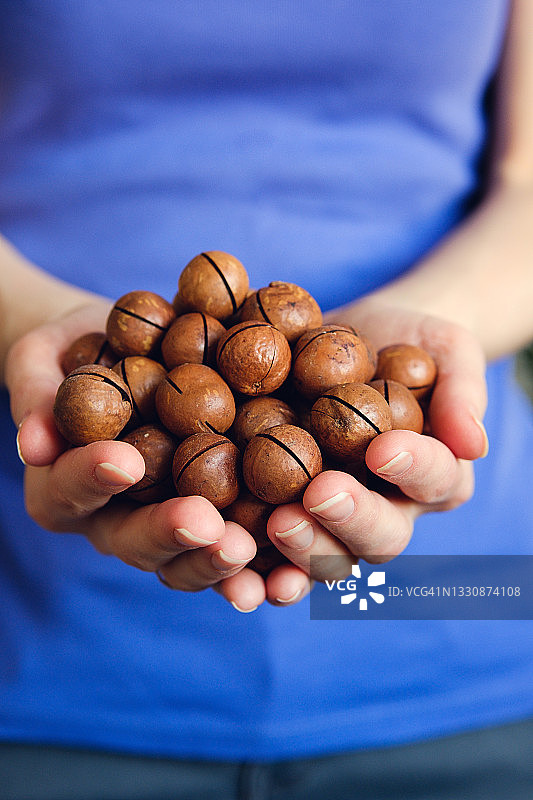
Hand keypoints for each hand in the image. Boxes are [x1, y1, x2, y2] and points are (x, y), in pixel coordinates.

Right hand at [6, 302, 282, 611]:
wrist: (125, 357)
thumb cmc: (77, 351)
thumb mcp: (43, 357)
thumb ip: (35, 391)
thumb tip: (33, 440)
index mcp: (65, 487)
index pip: (69, 489)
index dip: (91, 479)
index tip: (122, 460)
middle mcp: (115, 521)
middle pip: (137, 542)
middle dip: (171, 535)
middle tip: (205, 525)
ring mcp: (169, 527)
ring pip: (190, 561)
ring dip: (221, 562)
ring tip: (252, 549)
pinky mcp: (219, 521)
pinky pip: (242, 551)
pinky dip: (267, 566)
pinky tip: (294, 570)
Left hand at [266, 303, 487, 580]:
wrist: (353, 341)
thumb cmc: (410, 341)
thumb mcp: (446, 348)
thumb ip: (463, 391)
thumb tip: (472, 444)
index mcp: (433, 474)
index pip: (434, 480)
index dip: (414, 469)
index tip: (384, 447)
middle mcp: (387, 509)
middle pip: (380, 536)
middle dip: (351, 520)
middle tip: (320, 494)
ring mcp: (333, 518)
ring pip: (327, 555)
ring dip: (302, 549)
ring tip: (273, 524)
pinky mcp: (284, 510)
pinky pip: (271, 550)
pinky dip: (254, 563)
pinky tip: (232, 554)